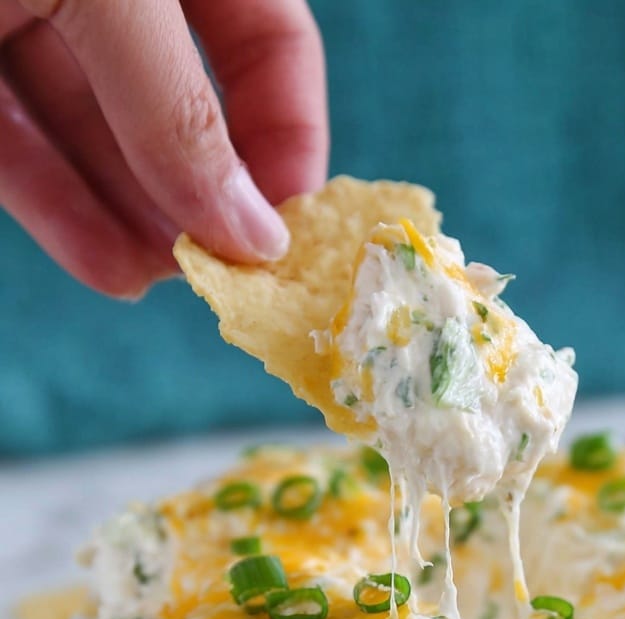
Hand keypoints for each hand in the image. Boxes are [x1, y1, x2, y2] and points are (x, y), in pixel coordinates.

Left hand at [0, 0, 328, 296]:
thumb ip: (178, 107)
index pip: (270, 34)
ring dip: (131, 215)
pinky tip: (99, 263)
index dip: (290, 131)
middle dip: (200, 191)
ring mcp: (23, 8)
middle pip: (182, 93)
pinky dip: (55, 201)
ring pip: (93, 124)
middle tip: (222, 271)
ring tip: (159, 280)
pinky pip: (12, 135)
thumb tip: (255, 234)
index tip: (287, 233)